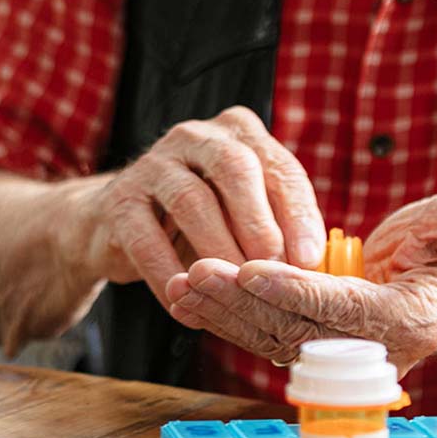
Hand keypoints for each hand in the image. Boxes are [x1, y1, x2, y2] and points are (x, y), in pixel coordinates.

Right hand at [83, 106, 325, 308]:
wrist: (121, 224)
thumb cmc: (202, 220)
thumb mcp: (243, 213)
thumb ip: (278, 226)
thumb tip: (317, 268)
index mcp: (239, 134)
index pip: (279, 167)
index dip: (298, 213)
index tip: (310, 257)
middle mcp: (197, 137)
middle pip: (235, 169)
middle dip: (259, 222)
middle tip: (273, 268)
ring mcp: (154, 163)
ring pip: (191, 200)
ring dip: (217, 250)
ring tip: (234, 289)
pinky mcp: (119, 200)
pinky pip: (146, 238)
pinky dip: (169, 275)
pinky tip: (187, 303)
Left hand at [165, 190, 436, 374]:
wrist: (424, 285)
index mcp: (404, 322)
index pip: (342, 310)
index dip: (298, 290)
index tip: (253, 269)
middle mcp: (366, 351)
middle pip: (294, 329)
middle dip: (243, 302)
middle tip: (198, 271)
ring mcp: (333, 356)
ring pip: (269, 337)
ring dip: (223, 311)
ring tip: (183, 281)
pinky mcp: (306, 348)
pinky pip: (259, 336)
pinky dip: (222, 317)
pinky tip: (186, 296)